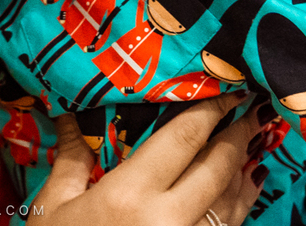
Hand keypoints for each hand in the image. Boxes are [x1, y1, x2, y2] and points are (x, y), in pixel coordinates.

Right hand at [29, 94, 266, 225]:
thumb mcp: (54, 209)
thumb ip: (71, 160)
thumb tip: (71, 116)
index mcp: (129, 196)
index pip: (182, 140)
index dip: (210, 112)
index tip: (227, 92)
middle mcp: (167, 221)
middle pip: (218, 169)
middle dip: (238, 136)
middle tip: (251, 111)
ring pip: (232, 204)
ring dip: (245, 172)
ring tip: (251, 148)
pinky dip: (238, 208)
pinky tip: (240, 193)